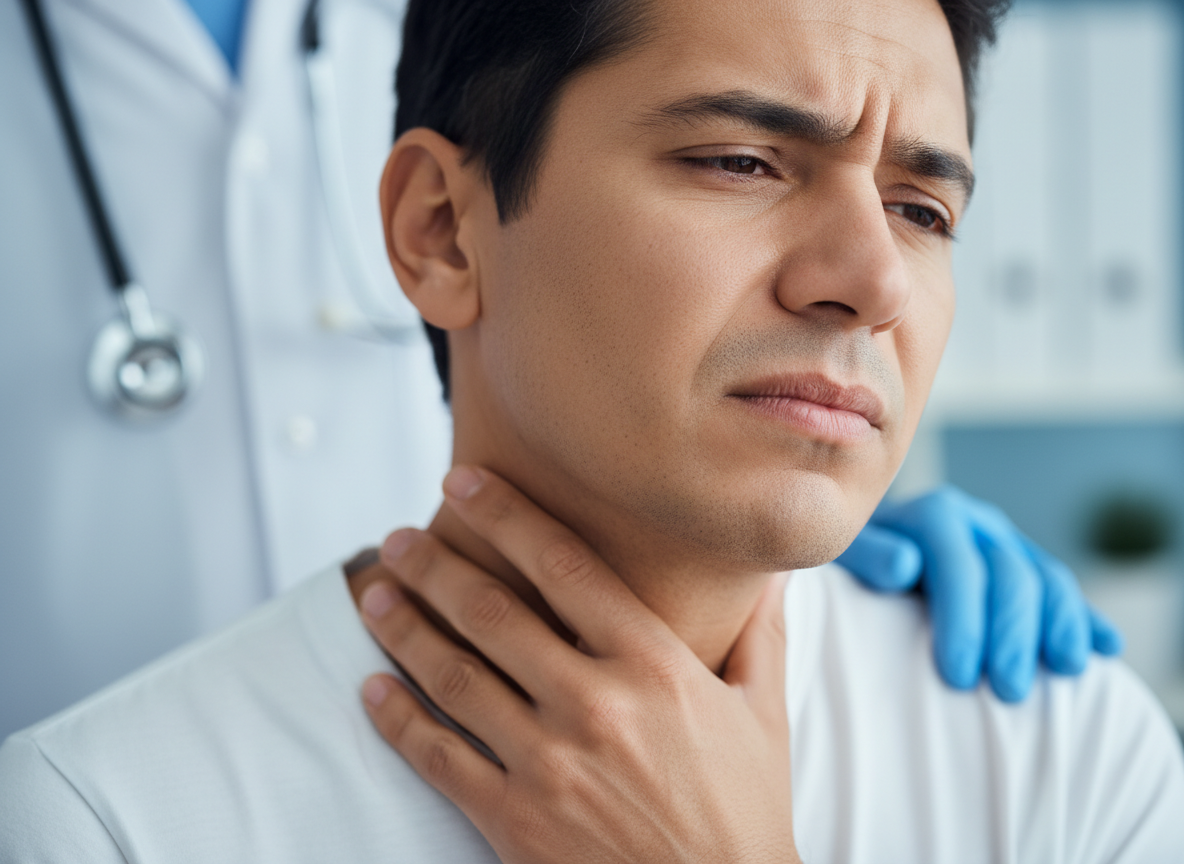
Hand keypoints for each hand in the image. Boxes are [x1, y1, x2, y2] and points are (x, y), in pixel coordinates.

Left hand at [358, 467, 799, 863]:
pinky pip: (439, 758)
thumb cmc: (745, 814)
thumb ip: (761, 631)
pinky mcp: (515, 822)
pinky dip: (397, 719)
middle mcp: (595, 704)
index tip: (465, 482)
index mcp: (655, 666)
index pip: (565, 566)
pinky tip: (370, 689)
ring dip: (403, 626)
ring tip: (374, 593)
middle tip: (398, 537)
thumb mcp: (765, 713)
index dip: (506, 516)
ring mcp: (550, 765)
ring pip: (455, 675)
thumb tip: (769, 567)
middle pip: (493, 612)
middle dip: (435, 565)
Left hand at [837, 485, 1122, 700]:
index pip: (957, 564)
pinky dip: (1084, 618)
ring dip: (1059, 626)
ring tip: (1065, 672)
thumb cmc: (845, 561)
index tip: (957, 675)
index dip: (963, 619)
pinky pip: (1062, 591)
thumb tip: (905, 566)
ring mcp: (1006, 543)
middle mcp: (976, 523)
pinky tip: (1105, 648)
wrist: (863, 544)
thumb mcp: (841, 552)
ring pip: (1046, 578)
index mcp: (932, 515)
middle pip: (1009, 574)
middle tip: (1006, 690)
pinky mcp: (1025, 566)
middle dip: (1012, 633)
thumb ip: (865, 555)